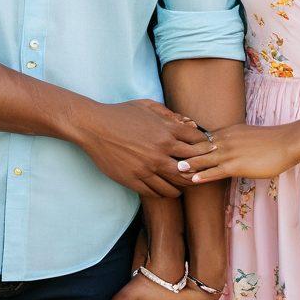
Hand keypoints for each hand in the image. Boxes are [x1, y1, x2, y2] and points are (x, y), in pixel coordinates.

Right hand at [72, 99, 205, 197]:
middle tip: (198, 172)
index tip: (204, 151)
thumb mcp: (147, 106)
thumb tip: (186, 122)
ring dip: (182, 186)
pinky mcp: (134, 180)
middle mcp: (160, 151)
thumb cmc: (121, 113)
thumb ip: (168, 114)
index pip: (197, 143)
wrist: (95, 127)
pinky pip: (155, 193)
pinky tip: (164, 190)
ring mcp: (147, 168)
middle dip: (197, 170)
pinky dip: (163, 193)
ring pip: (175, 185)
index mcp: (166, 131)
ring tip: (182, 185)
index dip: (204, 147)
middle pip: (191, 168)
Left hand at [180, 123, 298, 183]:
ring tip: (173, 170)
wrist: (286, 142)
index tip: (173, 145)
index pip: (201, 137)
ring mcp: (231, 152)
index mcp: (226, 132)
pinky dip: (204, 174)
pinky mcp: (238, 164)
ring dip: (189, 164)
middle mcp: (225, 139)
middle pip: (198, 146)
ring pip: (204, 159)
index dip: (187, 142)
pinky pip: (217, 170)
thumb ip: (233, 140)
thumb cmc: (270, 141)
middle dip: (182, 152)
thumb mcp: (247, 135)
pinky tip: (194, 179)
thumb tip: (224, 146)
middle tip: (166, 157)